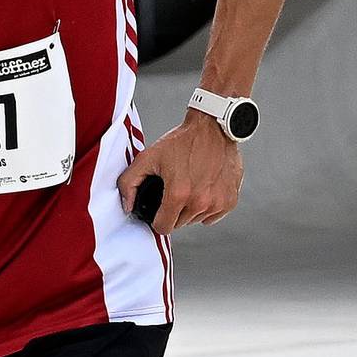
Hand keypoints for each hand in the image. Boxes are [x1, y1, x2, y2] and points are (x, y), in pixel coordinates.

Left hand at [117, 114, 243, 234]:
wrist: (212, 128)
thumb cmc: (183, 141)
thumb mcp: (148, 157)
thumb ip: (129, 183)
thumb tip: (127, 206)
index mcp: (179, 194)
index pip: (163, 227)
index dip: (157, 219)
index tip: (159, 209)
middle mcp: (200, 202)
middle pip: (180, 224)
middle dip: (174, 211)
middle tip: (175, 189)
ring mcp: (217, 202)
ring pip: (197, 219)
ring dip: (191, 208)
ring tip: (190, 185)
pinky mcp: (230, 200)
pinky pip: (214, 216)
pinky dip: (208, 206)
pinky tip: (204, 187)